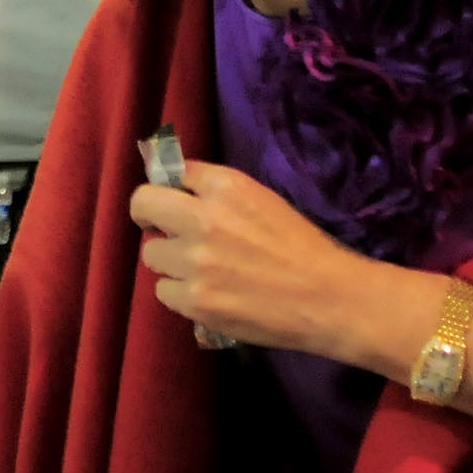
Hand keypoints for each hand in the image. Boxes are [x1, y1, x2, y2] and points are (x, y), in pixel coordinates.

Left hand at [129, 158, 368, 353]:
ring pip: (151, 253)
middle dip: (148, 215)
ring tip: (199, 270)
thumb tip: (183, 192)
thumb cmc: (304, 248)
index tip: (181, 201)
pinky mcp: (195, 299)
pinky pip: (163, 290)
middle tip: (163, 229)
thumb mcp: (265, 201)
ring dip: (170, 260)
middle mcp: (204, 218)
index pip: (176, 172)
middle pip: (142, 203)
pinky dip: (180, 294)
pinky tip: (207, 294)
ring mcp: (195, 261)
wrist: (329, 299)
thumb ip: (222, 195)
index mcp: (227, 187)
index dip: (176, 189)